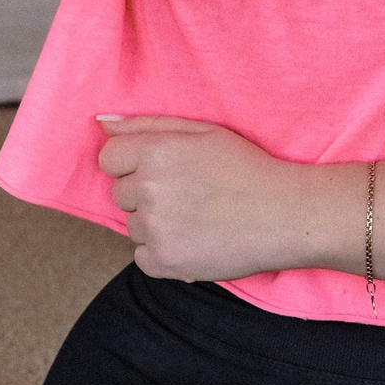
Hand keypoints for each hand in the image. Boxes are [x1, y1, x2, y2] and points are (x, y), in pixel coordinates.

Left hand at [96, 115, 292, 280]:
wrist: (284, 215)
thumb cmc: (245, 167)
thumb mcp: (200, 131)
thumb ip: (145, 124)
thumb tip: (100, 122)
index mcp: (155, 152)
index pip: (109, 158)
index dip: (133, 163)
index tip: (162, 170)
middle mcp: (149, 189)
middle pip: (120, 193)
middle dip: (144, 193)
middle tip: (186, 193)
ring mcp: (156, 229)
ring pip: (132, 225)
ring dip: (154, 223)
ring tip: (195, 217)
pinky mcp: (166, 262)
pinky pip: (141, 257)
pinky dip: (161, 252)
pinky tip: (192, 240)